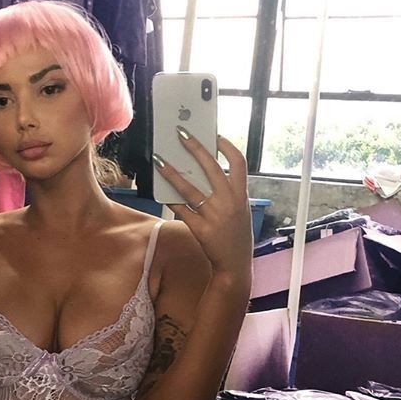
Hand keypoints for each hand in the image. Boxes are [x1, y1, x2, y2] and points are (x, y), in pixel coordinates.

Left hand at [153, 129, 252, 279]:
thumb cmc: (236, 235)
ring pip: (189, 188)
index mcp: (241, 195)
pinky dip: (170, 199)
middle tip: (181, 134)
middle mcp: (229, 202)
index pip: (239, 162)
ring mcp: (215, 216)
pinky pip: (181, 209)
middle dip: (195, 147)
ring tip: (159, 160)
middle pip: (211, 167)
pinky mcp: (201, 229)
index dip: (227, 146)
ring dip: (172, 172)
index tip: (215, 135)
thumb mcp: (240, 211)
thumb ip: (227, 193)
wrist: (235, 265)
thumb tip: (200, 173)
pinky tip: (161, 189)